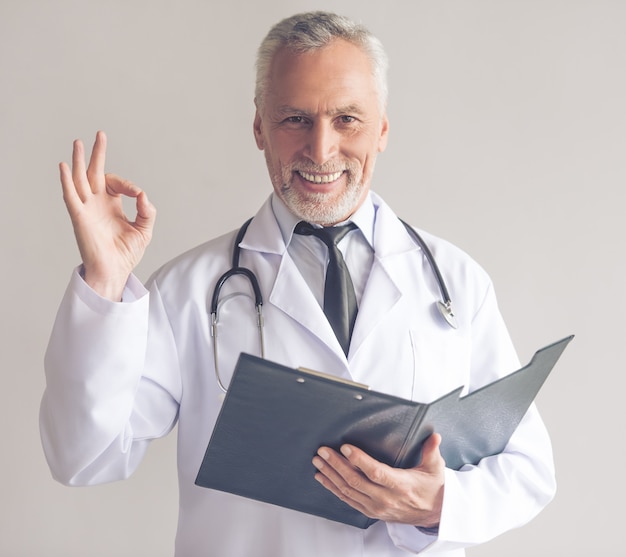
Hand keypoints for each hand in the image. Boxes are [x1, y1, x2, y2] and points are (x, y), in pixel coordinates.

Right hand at [60, 131, 155, 299]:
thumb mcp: (144, 230)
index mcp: (111, 205)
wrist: (115, 271)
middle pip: (94, 172)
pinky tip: (64, 166)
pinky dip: (67, 180)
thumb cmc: (126, 253)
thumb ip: (147, 211)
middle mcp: (97, 203)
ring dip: (79, 160)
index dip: (129, 185)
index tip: (138, 195)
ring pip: (80, 179)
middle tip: (100, 134)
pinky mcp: (79, 216)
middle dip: (97, 154)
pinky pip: (71, 196)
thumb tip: (143, 194)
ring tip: (78, 142)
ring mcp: (87, 208)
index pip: (117, 183)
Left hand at [312, 433, 444, 527]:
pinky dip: (333, 488)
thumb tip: (434, 436)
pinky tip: (324, 478)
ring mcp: (376, 507)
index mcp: (400, 485)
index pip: (375, 472)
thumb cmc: (432, 488)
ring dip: (331, 475)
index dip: (359, 460)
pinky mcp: (371, 511)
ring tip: (319, 461)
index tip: (345, 447)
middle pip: (356, 481)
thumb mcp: (435, 468)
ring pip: (348, 491)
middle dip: (336, 465)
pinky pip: (348, 500)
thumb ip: (432, 450)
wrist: (433, 513)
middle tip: (323, 451)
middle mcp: (386, 498)